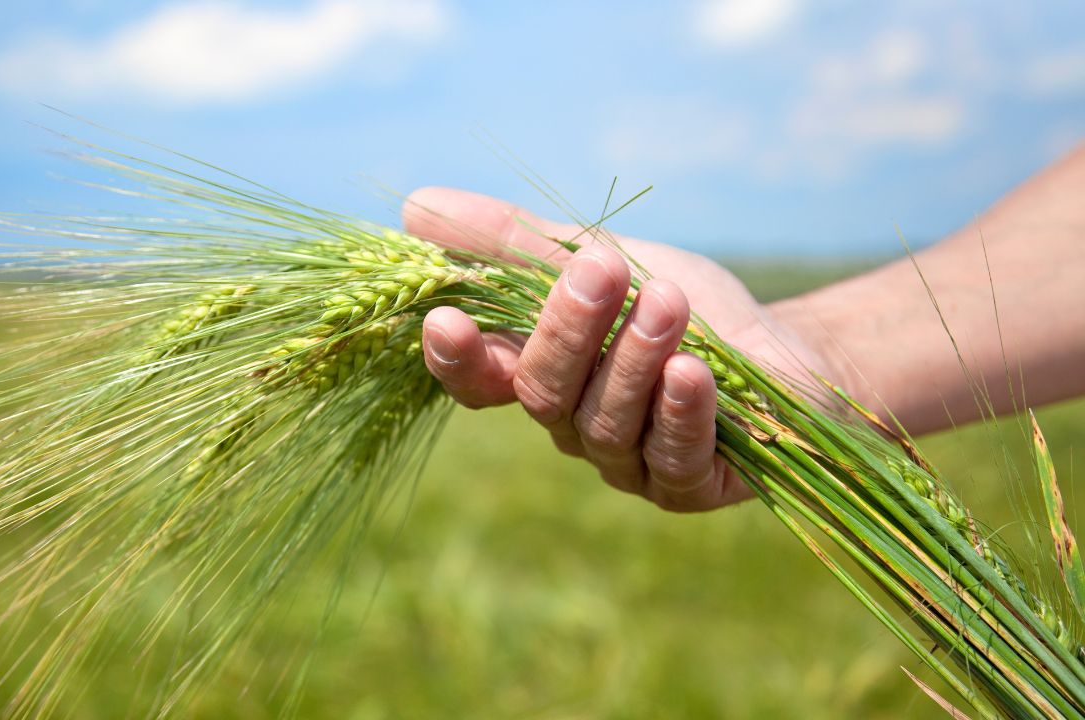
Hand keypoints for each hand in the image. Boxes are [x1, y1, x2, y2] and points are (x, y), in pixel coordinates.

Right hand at [403, 187, 835, 511]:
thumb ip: (512, 242)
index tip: (447, 318)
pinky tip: (695, 371)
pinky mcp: (689, 483)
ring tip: (669, 302)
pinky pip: (672, 457)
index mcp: (541, 375)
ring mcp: (629, 462)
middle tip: (601, 269)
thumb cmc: (681, 304)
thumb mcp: (597, 257)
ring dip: (634, 358)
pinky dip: (680, 412)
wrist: (787, 351)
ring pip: (607, 422)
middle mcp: (574, 426)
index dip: (458, 359)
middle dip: (569, 330)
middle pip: (544, 394)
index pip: (479, 381)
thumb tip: (414, 208)